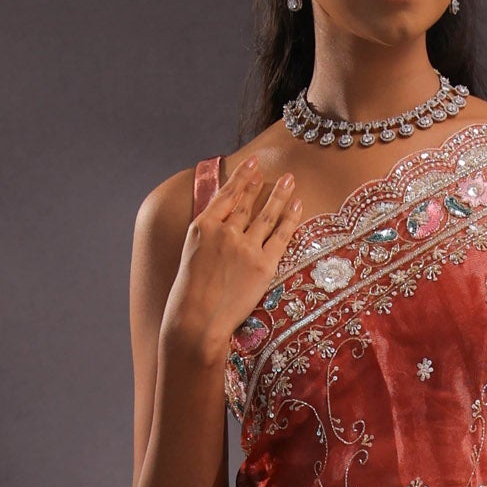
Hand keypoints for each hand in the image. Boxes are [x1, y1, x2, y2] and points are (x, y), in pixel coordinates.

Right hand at [160, 158, 303, 360]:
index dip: (241, 178)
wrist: (196, 321)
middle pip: (247, 202)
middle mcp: (224, 232)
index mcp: (202, 227)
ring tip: (290, 181)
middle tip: (274, 169)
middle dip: (260, 184)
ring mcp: (244, 248)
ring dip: (280, 195)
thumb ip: (207, 237)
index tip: (251, 165)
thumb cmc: (188, 297)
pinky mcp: (262, 266)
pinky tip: (297, 206)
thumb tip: (219, 226)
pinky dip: (290, 219)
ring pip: (266, 215)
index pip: (226, 195)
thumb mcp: (190, 256)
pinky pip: (280, 237)